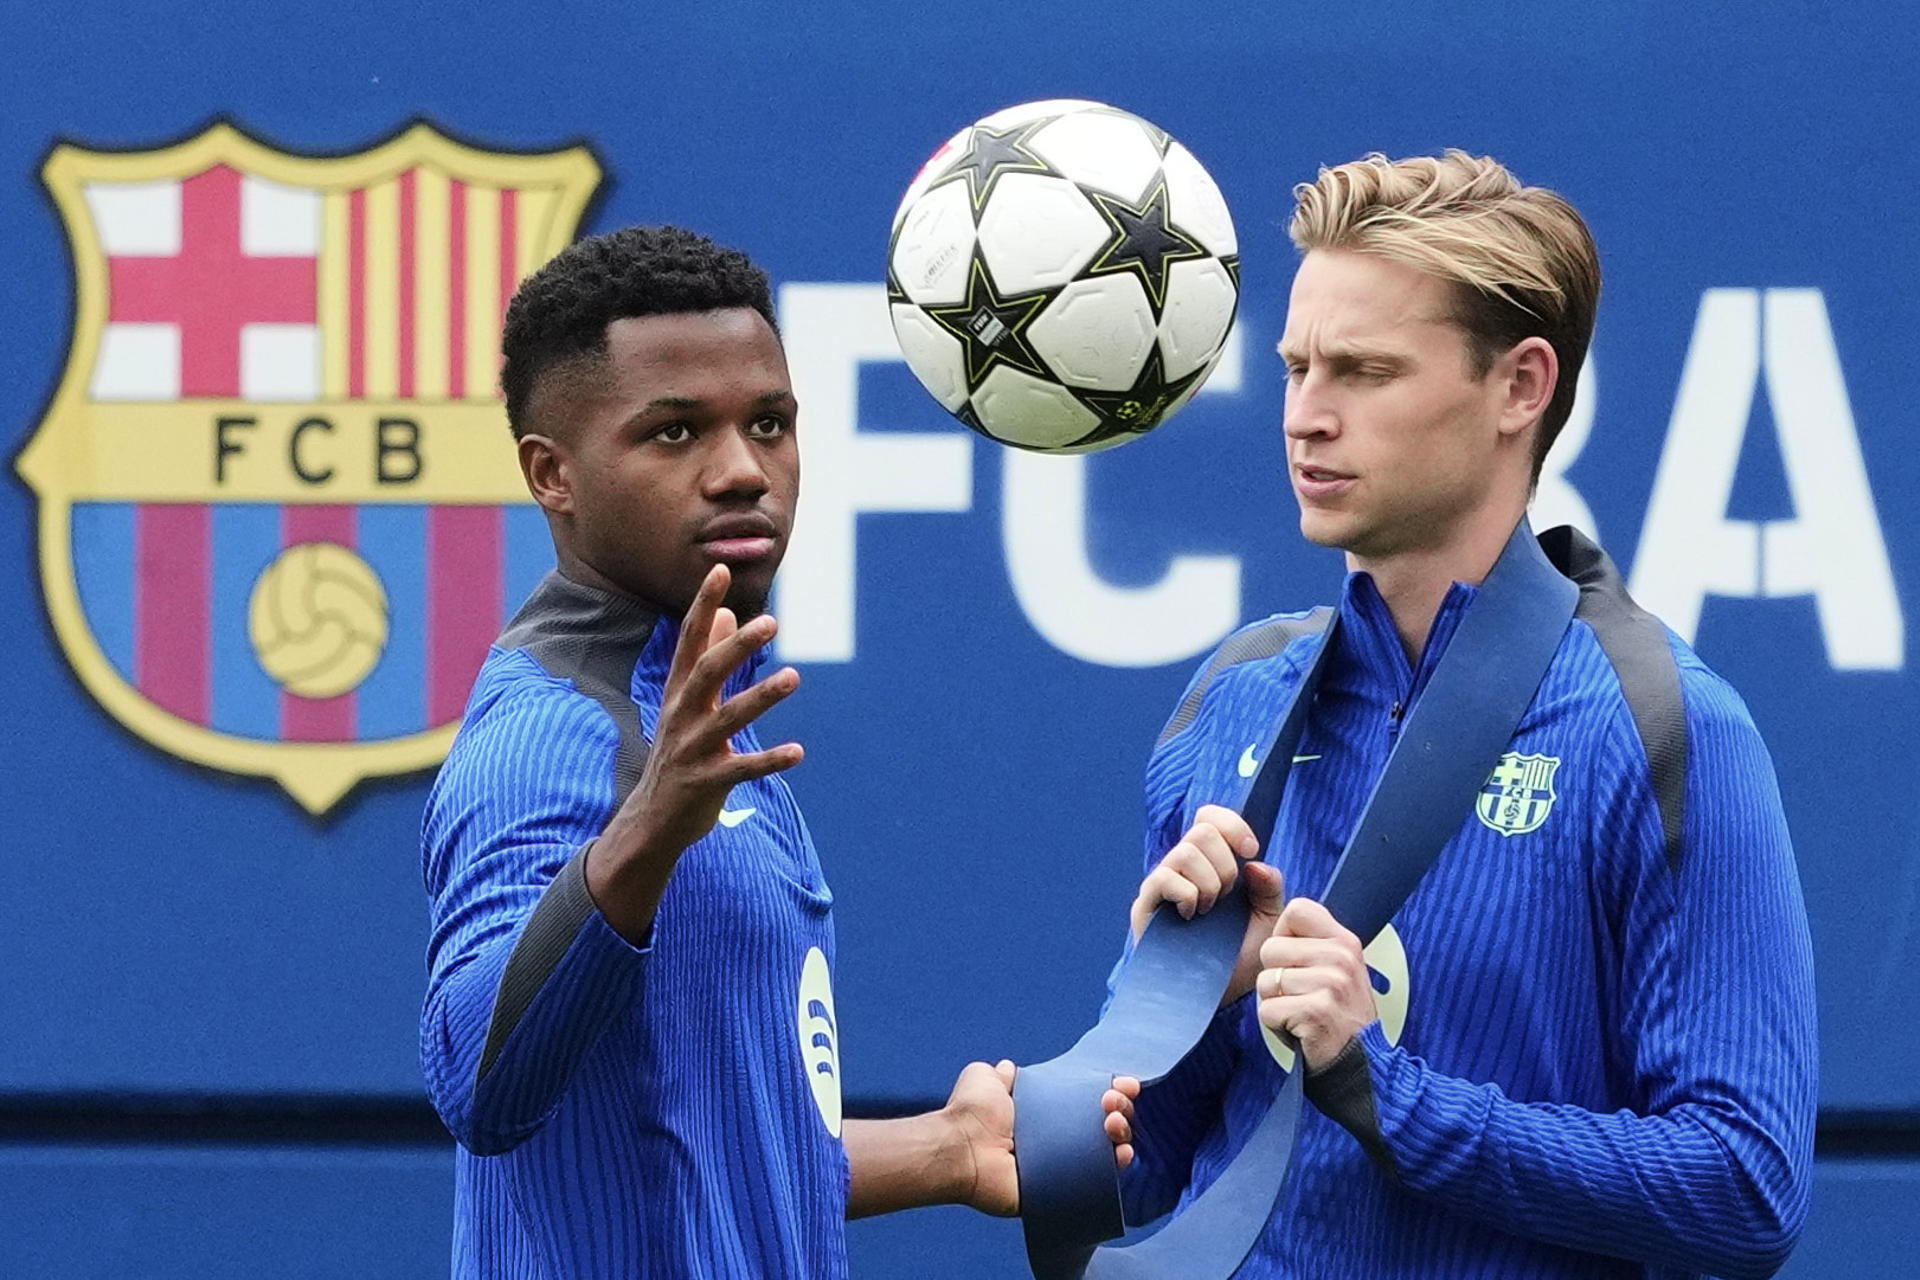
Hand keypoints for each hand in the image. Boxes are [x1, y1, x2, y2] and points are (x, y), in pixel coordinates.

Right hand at [588, 563, 802, 939]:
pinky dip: (770, 761)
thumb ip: (706, 657)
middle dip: (735, 647)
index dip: (702, 605)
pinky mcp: (707, 783)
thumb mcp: (687, 703)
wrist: (652, 820)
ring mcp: (692, 750)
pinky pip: (742, 769)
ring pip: (727, 719)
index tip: (719, 570)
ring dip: (761, 697)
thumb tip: (727, 611)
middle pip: (706, 673)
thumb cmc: (678, 753)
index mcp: (679, 693)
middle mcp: (681, 716)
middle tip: (770, 622)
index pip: (689, 641)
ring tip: (793, 677)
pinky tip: (798, 752)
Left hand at [945, 1060, 1138, 1216]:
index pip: (1086, 1102)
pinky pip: (1099, 1183)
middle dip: (1120, 1109)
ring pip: (1108, 1152)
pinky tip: (1122, 1154)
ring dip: (1122, 1134)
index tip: (1121, 1083)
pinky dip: (1116, 1168)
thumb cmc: (970, 1113)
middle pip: (1104, 1125)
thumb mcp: (984, 1079)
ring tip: (1112, 1123)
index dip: (1109, 1091)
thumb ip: (999, 1074)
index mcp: (1043, 1115)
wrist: (960, 1148)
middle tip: (1110, 1101)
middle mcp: (1056, 1141)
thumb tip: (1007, 1068)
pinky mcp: (1061, 1192)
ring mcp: (1061, 1167)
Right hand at [1129, 804, 1282, 1004]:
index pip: (1211, 818)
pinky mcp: (1146, 906)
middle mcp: (1183, 868)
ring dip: (1209, 881)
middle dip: (1226, 862)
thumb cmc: (1240, 959)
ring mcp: (1162, 885)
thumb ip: (1270, 890)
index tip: (1251, 848)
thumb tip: (1255, 863)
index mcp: (1211, 863)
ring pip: (1185, 851)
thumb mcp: (1268, 922)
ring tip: (1211, 910)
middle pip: (1202, 830)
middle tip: (1228, 895)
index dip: (1232, 823)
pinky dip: (1187, 894)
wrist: (1218, 998)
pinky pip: (1165, 878)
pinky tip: (1192, 916)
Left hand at [1254, 893, 1376, 1073]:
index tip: (1298, 961)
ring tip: (1302, 1013)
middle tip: (1302, 997)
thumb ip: (1302, 930)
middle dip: (1274, 977)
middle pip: (1270, 949)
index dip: (1284, 936)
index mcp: (1344, 940)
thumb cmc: (1335, 1012)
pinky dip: (1275, 1025)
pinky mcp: (1316, 1011)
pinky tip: (1299, 1030)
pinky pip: (1267, 1009)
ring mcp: (1331, 984)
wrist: (1361, 1064)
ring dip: (1275, 1003)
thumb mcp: (1330, 964)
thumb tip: (1256, 869)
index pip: (1296, 909)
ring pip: (1265, 981)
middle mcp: (1341, 956)